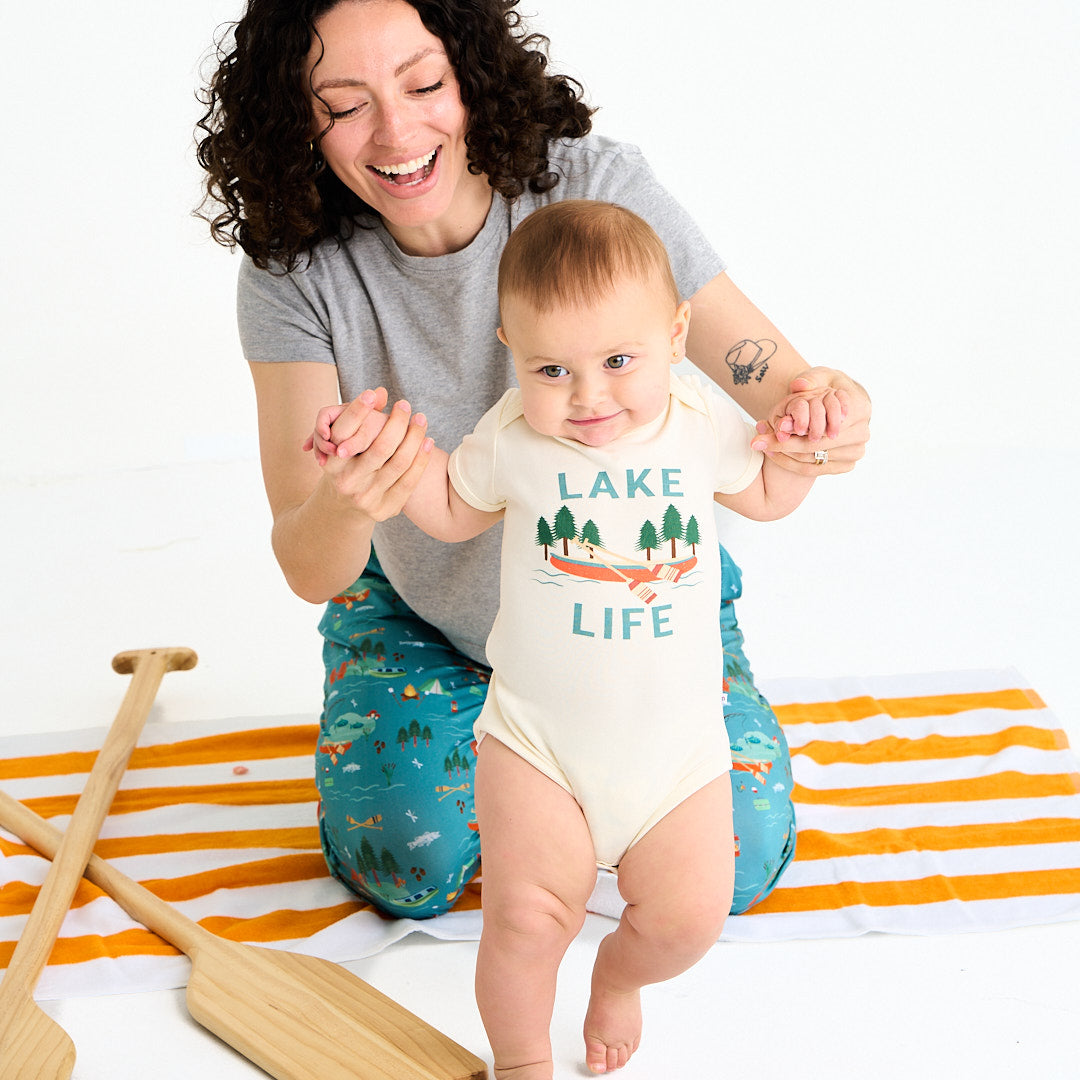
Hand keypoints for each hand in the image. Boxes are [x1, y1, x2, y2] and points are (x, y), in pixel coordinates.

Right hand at [305, 391, 433, 522]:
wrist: (345, 508)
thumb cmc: (348, 466)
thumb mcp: (344, 445)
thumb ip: (360, 419)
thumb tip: (380, 392)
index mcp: (332, 463)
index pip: (345, 432)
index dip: (358, 410)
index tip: (372, 393)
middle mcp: (347, 482)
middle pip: (380, 447)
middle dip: (397, 422)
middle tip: (405, 405)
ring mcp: (366, 498)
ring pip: (399, 462)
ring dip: (415, 437)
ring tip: (421, 419)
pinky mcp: (384, 509)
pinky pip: (409, 480)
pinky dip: (422, 459)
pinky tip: (428, 442)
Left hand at [751, 370, 870, 474]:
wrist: (839, 403)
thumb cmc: (828, 386)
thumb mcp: (820, 376)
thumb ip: (809, 379)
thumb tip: (798, 385)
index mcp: (860, 410)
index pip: (823, 426)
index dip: (795, 428)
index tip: (770, 428)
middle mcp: (861, 434)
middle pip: (815, 447)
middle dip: (785, 445)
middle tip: (758, 443)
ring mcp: (855, 452)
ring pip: (812, 461)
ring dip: (785, 456)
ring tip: (763, 446)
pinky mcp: (847, 465)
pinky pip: (814, 470)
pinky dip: (791, 463)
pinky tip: (775, 454)